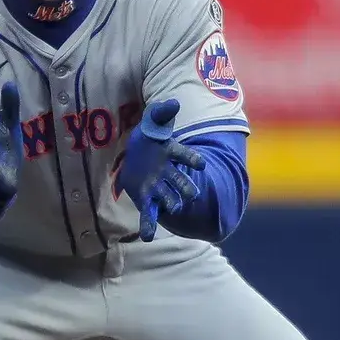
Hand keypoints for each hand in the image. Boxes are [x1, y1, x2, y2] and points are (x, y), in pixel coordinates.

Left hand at [117, 99, 205, 240]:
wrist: (137, 156)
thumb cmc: (149, 138)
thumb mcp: (151, 122)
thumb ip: (161, 112)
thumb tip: (173, 103)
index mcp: (173, 154)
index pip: (186, 156)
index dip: (193, 160)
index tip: (202, 163)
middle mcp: (170, 174)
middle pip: (181, 181)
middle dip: (187, 187)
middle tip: (193, 194)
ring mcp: (159, 188)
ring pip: (169, 198)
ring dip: (172, 203)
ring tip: (174, 209)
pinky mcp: (147, 199)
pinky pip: (150, 213)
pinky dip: (150, 224)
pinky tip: (148, 236)